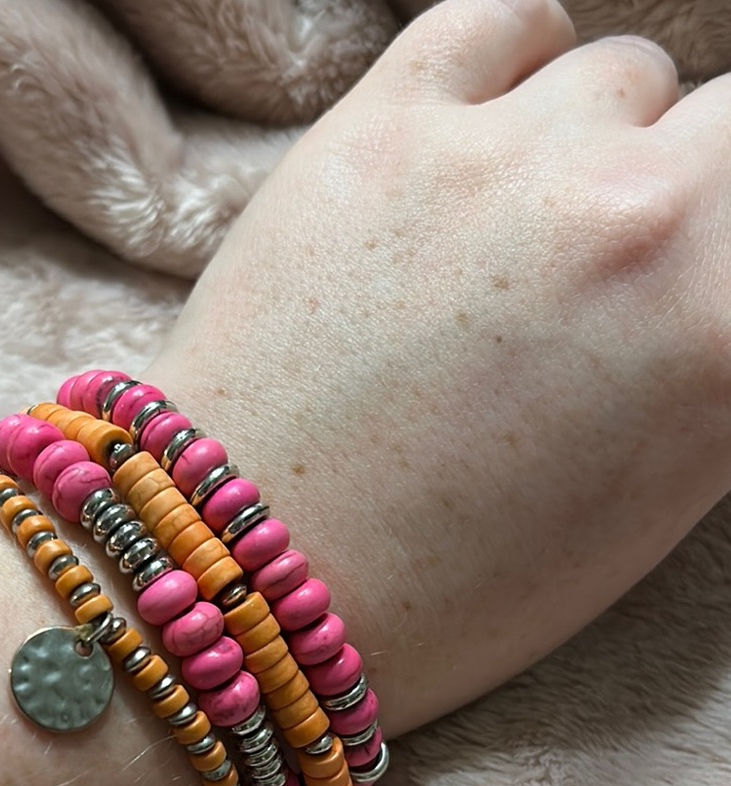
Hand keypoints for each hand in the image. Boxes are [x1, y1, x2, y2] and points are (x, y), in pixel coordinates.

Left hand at [144, 0, 730, 734]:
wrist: (252, 566)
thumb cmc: (445, 580)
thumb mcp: (642, 496)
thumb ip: (713, 353)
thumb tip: (713, 269)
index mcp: (723, 337)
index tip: (698, 248)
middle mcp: (633, 222)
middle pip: (727, 117)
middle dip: (688, 179)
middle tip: (613, 256)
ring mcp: (497, 163)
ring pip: (611, 76)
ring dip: (582, 144)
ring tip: (509, 232)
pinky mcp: (378, 131)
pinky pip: (497, 24)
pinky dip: (506, 69)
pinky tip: (476, 140)